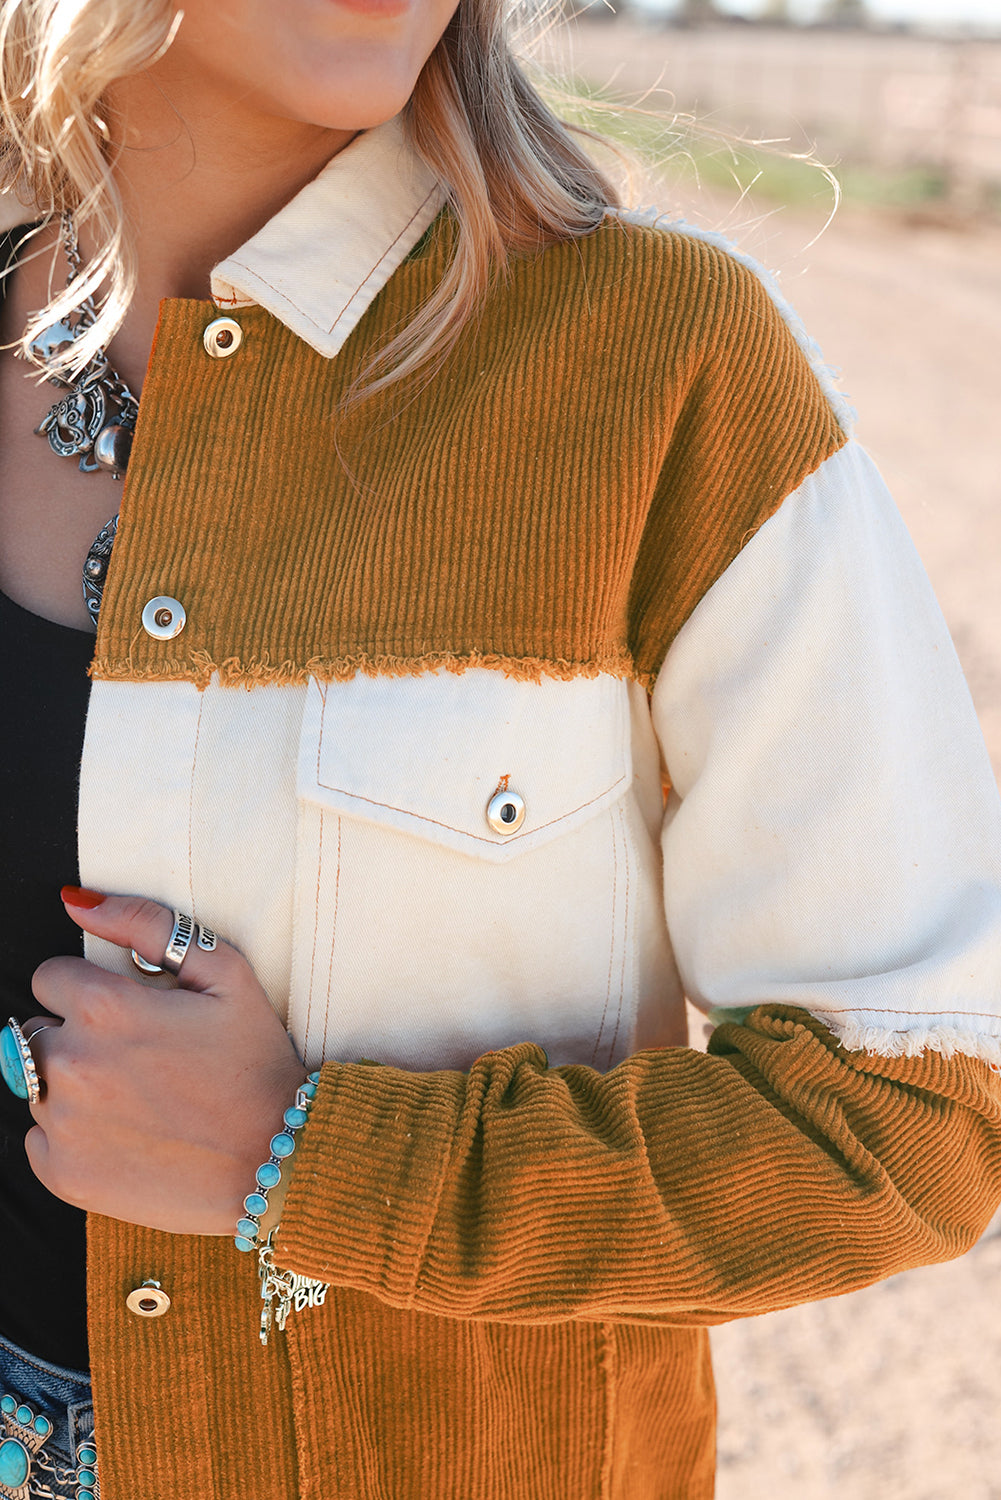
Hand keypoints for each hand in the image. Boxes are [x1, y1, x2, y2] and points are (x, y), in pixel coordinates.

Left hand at [23, 888, 305, 1234]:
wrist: (275, 1158)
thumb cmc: (255, 1062)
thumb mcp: (224, 972)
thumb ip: (148, 924)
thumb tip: (79, 901)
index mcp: (104, 1009)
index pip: (49, 978)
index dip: (90, 989)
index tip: (127, 1013)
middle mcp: (71, 1064)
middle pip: (38, 1032)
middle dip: (78, 1037)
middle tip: (139, 1059)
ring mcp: (62, 1123)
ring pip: (37, 1085)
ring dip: (74, 1086)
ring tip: (136, 1098)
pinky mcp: (62, 1172)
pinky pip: (40, 1138)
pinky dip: (73, 1135)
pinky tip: (127, 1133)